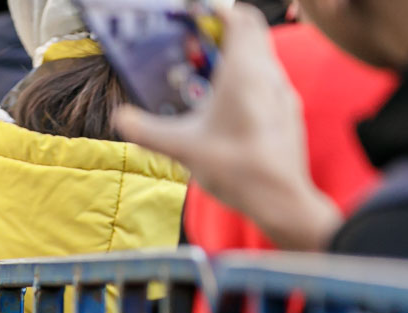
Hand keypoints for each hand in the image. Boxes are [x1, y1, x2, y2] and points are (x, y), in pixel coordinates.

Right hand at [116, 5, 340, 251]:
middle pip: (251, 32)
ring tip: (208, 77)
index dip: (219, 10)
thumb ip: (147, 131)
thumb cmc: (237, 169)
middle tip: (198, 43)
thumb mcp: (182, 149)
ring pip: (261, 57)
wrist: (281, 198)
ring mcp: (281, 92)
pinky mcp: (286, 111)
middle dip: (224, 31)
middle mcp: (267, 74)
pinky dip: (248, 80)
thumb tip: (120, 118)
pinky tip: (229, 107)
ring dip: (236, 57)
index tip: (197, 12)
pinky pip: (267, 81)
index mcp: (243, 71)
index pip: (240, 17)